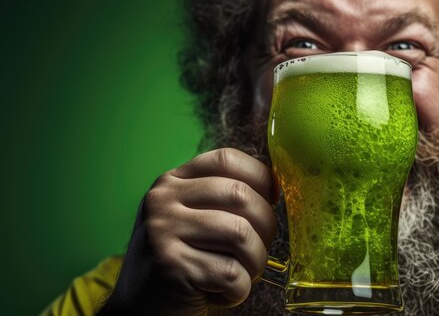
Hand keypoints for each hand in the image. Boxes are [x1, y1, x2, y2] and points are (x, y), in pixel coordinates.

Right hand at [97, 148, 276, 315]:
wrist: (140, 311)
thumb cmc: (182, 262)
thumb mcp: (192, 218)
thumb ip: (222, 198)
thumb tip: (275, 185)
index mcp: (171, 182)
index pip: (226, 160)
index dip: (260, 177)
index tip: (272, 199)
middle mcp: (162, 200)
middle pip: (240, 195)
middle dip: (266, 227)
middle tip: (258, 251)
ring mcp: (163, 232)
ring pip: (241, 234)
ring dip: (255, 262)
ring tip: (242, 275)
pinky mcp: (171, 267)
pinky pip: (232, 273)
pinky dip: (239, 290)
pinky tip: (223, 293)